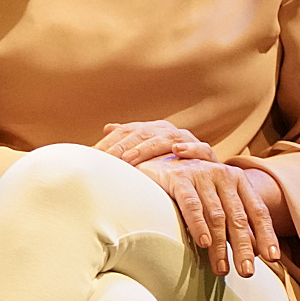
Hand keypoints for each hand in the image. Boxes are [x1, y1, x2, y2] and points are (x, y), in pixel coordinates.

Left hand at [97, 120, 212, 166]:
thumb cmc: (167, 166)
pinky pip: (202, 148)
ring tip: (130, 159)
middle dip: (123, 147)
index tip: (92, 156)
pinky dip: (191, 148)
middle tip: (106, 160)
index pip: (126, 131)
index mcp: (151, 130)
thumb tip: (107, 128)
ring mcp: (188, 140)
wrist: (203, 172)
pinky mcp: (207, 155)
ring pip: (167, 139)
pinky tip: (178, 150)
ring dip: (147, 148)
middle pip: (143, 134)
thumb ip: (127, 142)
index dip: (109, 143)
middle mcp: (168, 131)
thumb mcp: (146, 154)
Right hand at [139, 157, 285, 277]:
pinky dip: (199, 225)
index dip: (266, 234)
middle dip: (245, 247)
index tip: (273, 258)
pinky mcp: (179, 179)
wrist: (155, 156)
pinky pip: (192, 205)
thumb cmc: (189, 183)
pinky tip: (203, 243)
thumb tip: (254, 251)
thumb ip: (232, 218)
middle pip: (240, 217)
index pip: (258, 211)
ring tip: (221, 269)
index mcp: (238, 180)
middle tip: (247, 272)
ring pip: (217, 216)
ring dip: (221, 246)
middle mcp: (224, 175)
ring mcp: (203, 175)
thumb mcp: (216, 196)